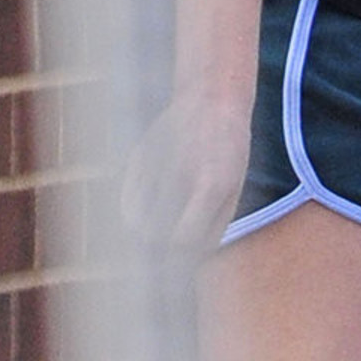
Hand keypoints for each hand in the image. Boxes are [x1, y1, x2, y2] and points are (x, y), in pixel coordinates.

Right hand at [121, 91, 251, 257]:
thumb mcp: (234, 188)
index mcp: (213, 182)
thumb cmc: (229, 150)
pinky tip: (144, 214)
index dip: (182, 257)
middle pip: (154, 233)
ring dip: (142, 235)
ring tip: (155, 234)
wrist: (213, 96)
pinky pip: (126, 199)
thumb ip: (213, 228)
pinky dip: (131, 214)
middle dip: (158, 251)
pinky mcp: (139, 153)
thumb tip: (184, 265)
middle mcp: (181, 171)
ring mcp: (157, 160)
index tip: (185, 257)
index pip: (183, 240)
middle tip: (167, 251)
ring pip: (133, 220)